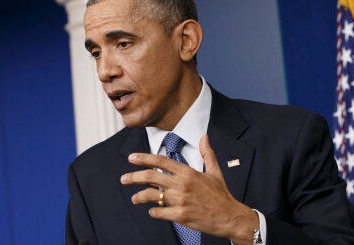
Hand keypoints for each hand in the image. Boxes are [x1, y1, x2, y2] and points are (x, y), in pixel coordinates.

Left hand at [120, 135, 258, 243]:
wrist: (230, 216)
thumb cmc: (221, 195)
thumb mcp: (215, 171)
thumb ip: (207, 153)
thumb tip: (204, 137)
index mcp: (188, 172)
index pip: (161, 161)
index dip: (144, 158)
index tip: (131, 158)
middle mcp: (182, 184)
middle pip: (151, 176)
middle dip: (133, 177)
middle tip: (123, 179)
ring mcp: (180, 200)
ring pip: (152, 195)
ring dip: (139, 196)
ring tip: (135, 198)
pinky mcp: (180, 216)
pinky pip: (159, 212)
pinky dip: (153, 211)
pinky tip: (152, 211)